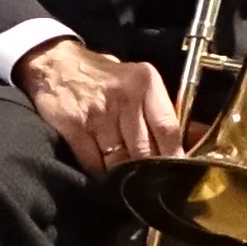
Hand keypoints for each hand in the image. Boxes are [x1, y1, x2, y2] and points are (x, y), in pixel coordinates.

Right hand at [17, 39, 181, 170]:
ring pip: (120, 161)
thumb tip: (192, 138)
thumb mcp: (137, 80)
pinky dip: (101, 172)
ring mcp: (97, 114)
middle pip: (145, 150)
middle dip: (150, 171)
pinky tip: (104, 171)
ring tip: (129, 179)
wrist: (54, 63)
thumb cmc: (103, 75)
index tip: (179, 174)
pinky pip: (94, 162)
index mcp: (145, 83)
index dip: (175, 156)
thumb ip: (159, 107)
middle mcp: (123, 98)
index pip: (168, 128)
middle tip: (153, 182)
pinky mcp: (74, 127)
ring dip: (125, 175)